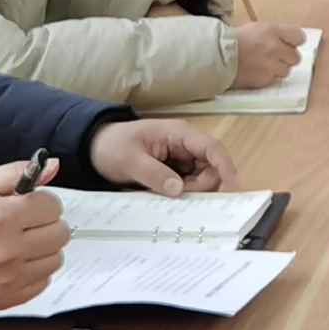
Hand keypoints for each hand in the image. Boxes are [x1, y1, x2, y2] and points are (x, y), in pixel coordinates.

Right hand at [0, 163, 65, 308]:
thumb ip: (14, 173)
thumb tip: (51, 166)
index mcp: (2, 218)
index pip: (52, 207)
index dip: (41, 201)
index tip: (29, 204)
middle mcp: (10, 250)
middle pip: (59, 233)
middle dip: (46, 223)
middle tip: (26, 223)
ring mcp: (11, 278)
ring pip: (55, 258)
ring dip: (43, 248)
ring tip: (20, 243)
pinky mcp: (9, 297)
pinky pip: (43, 282)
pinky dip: (34, 271)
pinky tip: (16, 262)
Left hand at [90, 115, 229, 194]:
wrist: (95, 149)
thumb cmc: (112, 146)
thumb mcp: (129, 160)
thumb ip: (154, 174)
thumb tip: (179, 189)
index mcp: (178, 133)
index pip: (211, 147)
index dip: (225, 165)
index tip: (233, 184)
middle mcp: (185, 145)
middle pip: (211, 167)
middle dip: (202, 185)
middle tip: (178, 195)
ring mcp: (181, 158)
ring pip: (202, 178)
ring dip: (192, 190)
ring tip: (165, 193)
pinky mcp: (175, 171)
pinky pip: (189, 184)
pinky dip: (184, 193)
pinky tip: (167, 195)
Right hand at [225, 20, 304, 90]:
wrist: (217, 56)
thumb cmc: (235, 40)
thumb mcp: (256, 28)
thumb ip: (275, 33)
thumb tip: (288, 42)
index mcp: (273, 31)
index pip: (299, 37)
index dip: (294, 41)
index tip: (288, 44)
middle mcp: (275, 48)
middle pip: (295, 57)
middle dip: (287, 57)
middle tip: (275, 56)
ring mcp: (271, 66)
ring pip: (287, 70)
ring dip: (278, 68)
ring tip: (264, 65)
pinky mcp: (265, 80)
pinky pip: (276, 80)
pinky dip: (270, 77)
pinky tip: (259, 72)